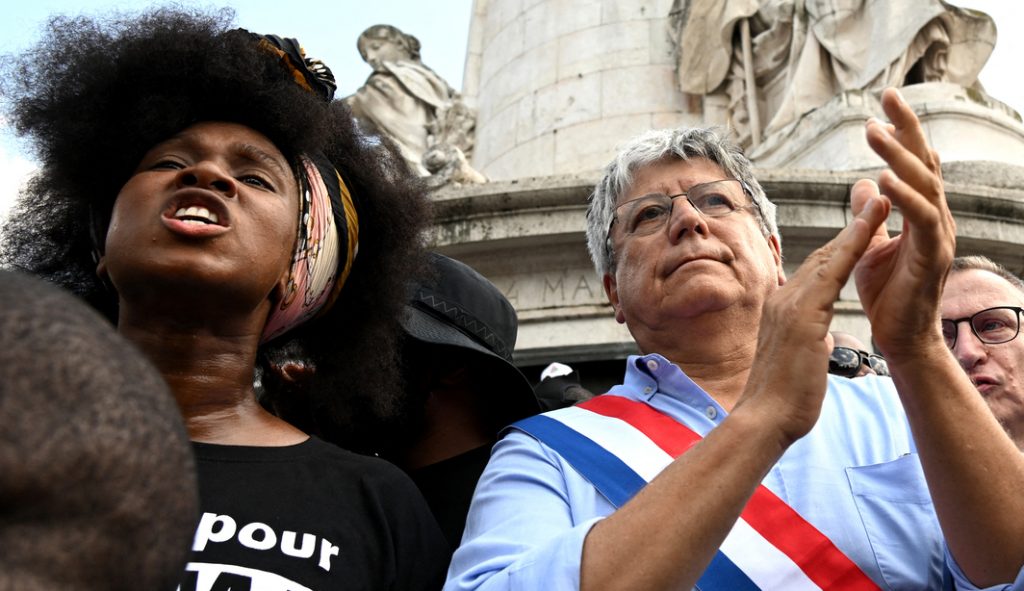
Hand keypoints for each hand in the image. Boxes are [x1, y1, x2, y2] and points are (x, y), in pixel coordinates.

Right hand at [740, 191, 889, 443]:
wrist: (765, 418)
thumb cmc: (782, 399)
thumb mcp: (795, 359)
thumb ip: (804, 340)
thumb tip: (814, 338)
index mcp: (781, 309)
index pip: (814, 271)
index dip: (839, 247)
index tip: (859, 228)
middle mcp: (783, 299)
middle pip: (821, 255)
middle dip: (850, 228)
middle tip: (873, 199)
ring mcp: (790, 305)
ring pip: (828, 256)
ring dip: (857, 227)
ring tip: (879, 201)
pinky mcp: (803, 316)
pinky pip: (833, 273)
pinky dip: (853, 246)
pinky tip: (872, 228)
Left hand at [854, 88, 955, 359]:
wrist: (899, 339)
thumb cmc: (886, 295)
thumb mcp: (868, 246)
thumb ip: (868, 215)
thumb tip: (862, 182)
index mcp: (920, 215)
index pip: (913, 163)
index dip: (902, 132)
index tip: (884, 100)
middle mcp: (935, 220)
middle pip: (926, 163)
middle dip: (907, 128)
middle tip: (889, 94)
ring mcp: (938, 238)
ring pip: (926, 186)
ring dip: (900, 156)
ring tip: (876, 131)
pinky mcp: (932, 258)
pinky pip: (923, 220)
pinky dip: (906, 198)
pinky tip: (886, 179)